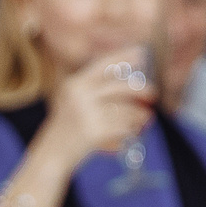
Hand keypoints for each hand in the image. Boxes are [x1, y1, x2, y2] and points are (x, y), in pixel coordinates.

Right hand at [38, 49, 154, 163]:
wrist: (52, 155)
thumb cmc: (67, 129)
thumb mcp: (73, 102)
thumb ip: (93, 89)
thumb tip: (129, 83)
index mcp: (75, 84)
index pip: (102, 66)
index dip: (123, 57)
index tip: (141, 52)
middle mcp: (80, 96)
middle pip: (119, 88)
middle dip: (140, 90)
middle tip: (153, 93)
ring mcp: (86, 114)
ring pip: (125, 110)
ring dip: (139, 114)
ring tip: (146, 117)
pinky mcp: (94, 132)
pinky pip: (122, 128)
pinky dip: (131, 130)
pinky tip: (134, 133)